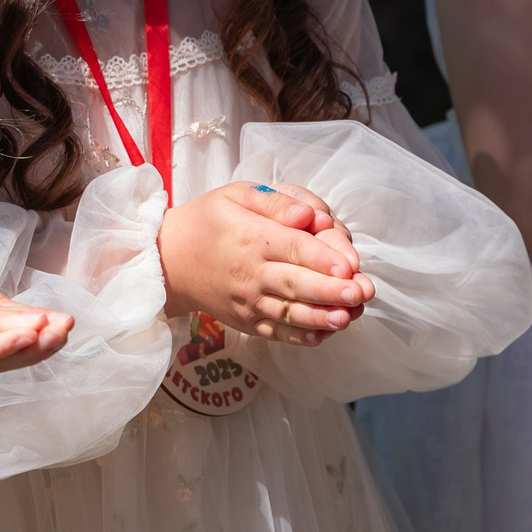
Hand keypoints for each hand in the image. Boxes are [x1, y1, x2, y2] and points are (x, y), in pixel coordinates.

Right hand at [157, 182, 374, 347]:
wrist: (170, 261)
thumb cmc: (209, 220)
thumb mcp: (236, 194)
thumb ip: (275, 201)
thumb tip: (307, 216)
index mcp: (251, 237)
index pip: (292, 248)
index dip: (321, 258)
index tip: (349, 265)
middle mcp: (250, 273)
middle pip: (296, 284)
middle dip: (331, 290)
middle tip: (361, 292)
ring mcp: (248, 302)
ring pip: (290, 314)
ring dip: (323, 317)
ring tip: (350, 316)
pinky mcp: (247, 322)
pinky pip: (276, 333)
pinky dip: (300, 337)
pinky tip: (324, 335)